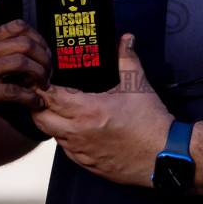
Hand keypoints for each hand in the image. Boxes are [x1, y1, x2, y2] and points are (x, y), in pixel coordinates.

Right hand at [0, 20, 50, 131]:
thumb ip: (6, 53)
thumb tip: (37, 55)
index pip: (20, 26)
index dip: (39, 39)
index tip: (45, 55)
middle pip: (26, 43)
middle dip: (44, 59)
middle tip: (48, 74)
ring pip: (21, 62)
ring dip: (40, 75)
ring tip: (43, 86)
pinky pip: (13, 91)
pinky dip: (30, 97)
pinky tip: (35, 103)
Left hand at [33, 34, 172, 187]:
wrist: (164, 156)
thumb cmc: (151, 123)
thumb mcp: (138, 85)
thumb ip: (126, 58)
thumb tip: (125, 39)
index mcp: (87, 111)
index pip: (48, 96)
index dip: (40, 85)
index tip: (41, 77)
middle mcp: (78, 134)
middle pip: (40, 118)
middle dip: (38, 104)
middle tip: (45, 93)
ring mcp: (81, 151)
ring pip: (51, 134)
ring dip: (52, 120)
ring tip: (62, 108)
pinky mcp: (87, 164)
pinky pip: (66, 149)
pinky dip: (66, 137)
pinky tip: (77, 127)